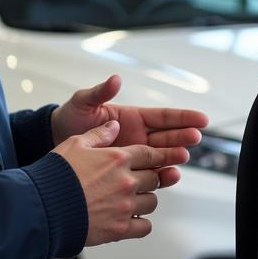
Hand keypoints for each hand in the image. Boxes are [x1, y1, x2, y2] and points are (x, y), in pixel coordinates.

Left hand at [51, 74, 207, 181]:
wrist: (55, 141)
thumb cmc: (71, 118)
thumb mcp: (84, 102)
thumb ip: (100, 93)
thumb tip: (115, 80)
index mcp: (133, 117)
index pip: (164, 117)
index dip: (184, 117)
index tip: (202, 119)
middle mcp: (138, 136)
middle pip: (168, 137)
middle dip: (183, 137)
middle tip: (195, 139)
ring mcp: (135, 154)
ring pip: (161, 156)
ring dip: (174, 158)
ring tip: (182, 159)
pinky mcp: (128, 170)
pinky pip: (148, 174)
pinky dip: (159, 176)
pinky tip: (168, 178)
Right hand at [53, 120, 188, 245]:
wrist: (42, 209)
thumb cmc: (55, 176)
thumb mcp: (75, 144)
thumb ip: (98, 135)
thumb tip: (114, 126)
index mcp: (117, 158)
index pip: (149, 154)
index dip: (156, 156)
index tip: (159, 159)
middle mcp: (126, 181)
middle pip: (154, 178)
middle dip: (149, 178)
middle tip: (140, 180)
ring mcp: (125, 206)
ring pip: (152, 201)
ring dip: (145, 199)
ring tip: (132, 200)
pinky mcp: (120, 229)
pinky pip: (145, 227)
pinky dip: (140, 223)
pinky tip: (130, 219)